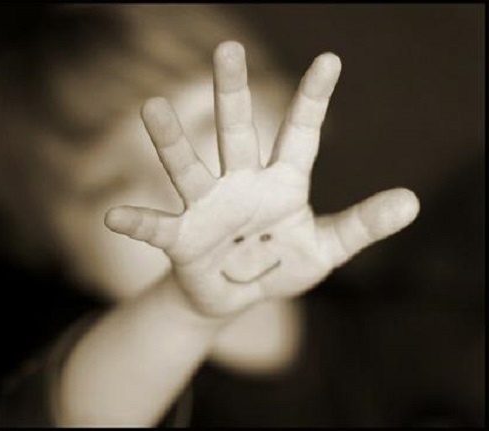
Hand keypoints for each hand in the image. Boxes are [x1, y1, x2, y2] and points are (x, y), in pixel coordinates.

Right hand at [105, 41, 418, 317]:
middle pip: (237, 133)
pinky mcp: (183, 239)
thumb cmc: (280, 263)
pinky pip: (158, 228)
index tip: (329, 59)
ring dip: (172, 141)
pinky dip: (138, 223)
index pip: (300, 133)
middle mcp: (242, 184)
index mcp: (283, 182)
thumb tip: (412, 201)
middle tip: (228, 49)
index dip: (314, 99)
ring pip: (189, 168)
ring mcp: (208, 208)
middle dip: (234, 93)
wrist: (237, 294)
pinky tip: (114, 218)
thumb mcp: (327, 249)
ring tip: (152, 108)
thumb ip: (362, 225)